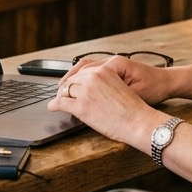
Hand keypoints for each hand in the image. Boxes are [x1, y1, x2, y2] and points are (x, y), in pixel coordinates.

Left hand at [48, 57, 170, 146]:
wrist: (139, 121)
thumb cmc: (133, 108)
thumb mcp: (119, 86)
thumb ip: (104, 83)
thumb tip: (92, 89)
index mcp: (104, 70)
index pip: (83, 72)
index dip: (74, 80)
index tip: (70, 84)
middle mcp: (94, 77)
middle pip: (72, 80)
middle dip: (66, 88)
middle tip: (62, 94)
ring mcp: (86, 91)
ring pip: (65, 90)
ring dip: (60, 96)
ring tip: (58, 101)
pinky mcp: (82, 106)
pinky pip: (62, 103)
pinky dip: (55, 105)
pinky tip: (53, 107)